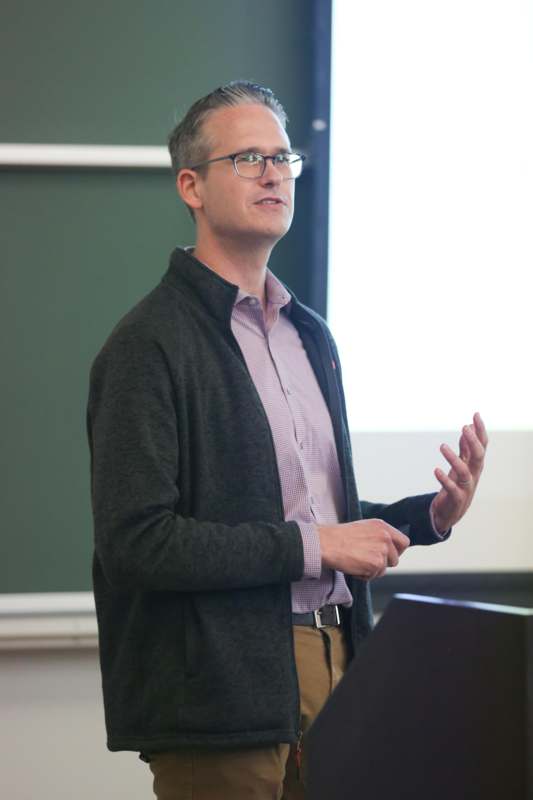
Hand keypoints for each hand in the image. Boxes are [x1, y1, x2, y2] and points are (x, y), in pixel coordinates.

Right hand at [317, 519, 410, 579]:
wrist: (326, 543)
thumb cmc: (338, 536)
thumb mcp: (363, 528)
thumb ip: (378, 536)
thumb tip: (386, 548)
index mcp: (382, 526)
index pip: (403, 542)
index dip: (396, 551)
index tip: (387, 555)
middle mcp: (385, 536)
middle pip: (395, 559)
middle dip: (383, 563)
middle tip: (367, 560)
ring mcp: (382, 550)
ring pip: (384, 569)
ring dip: (372, 570)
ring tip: (357, 561)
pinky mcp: (376, 563)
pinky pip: (374, 576)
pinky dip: (364, 575)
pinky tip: (353, 566)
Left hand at [431, 412, 487, 533]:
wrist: (450, 513)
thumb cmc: (457, 486)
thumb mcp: (461, 464)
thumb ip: (464, 448)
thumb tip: (467, 428)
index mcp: (474, 465)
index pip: (481, 445)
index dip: (480, 431)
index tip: (475, 415)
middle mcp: (473, 475)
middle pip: (478, 456)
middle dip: (473, 442)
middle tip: (465, 427)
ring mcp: (466, 488)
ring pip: (464, 472)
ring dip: (454, 459)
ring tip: (442, 446)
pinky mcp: (456, 499)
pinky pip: (452, 489)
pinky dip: (445, 479)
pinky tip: (436, 471)